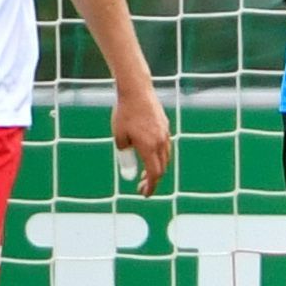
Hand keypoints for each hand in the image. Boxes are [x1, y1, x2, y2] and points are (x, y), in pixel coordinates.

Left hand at [113, 82, 172, 196]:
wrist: (136, 91)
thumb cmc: (124, 114)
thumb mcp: (120, 138)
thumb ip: (125, 156)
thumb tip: (129, 173)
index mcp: (149, 147)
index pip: (154, 174)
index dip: (150, 186)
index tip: (144, 194)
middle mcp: (160, 142)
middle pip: (161, 168)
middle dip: (152, 180)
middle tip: (140, 186)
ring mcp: (165, 134)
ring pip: (165, 157)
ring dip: (156, 167)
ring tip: (144, 173)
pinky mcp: (165, 126)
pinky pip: (165, 146)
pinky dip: (159, 155)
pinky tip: (148, 154)